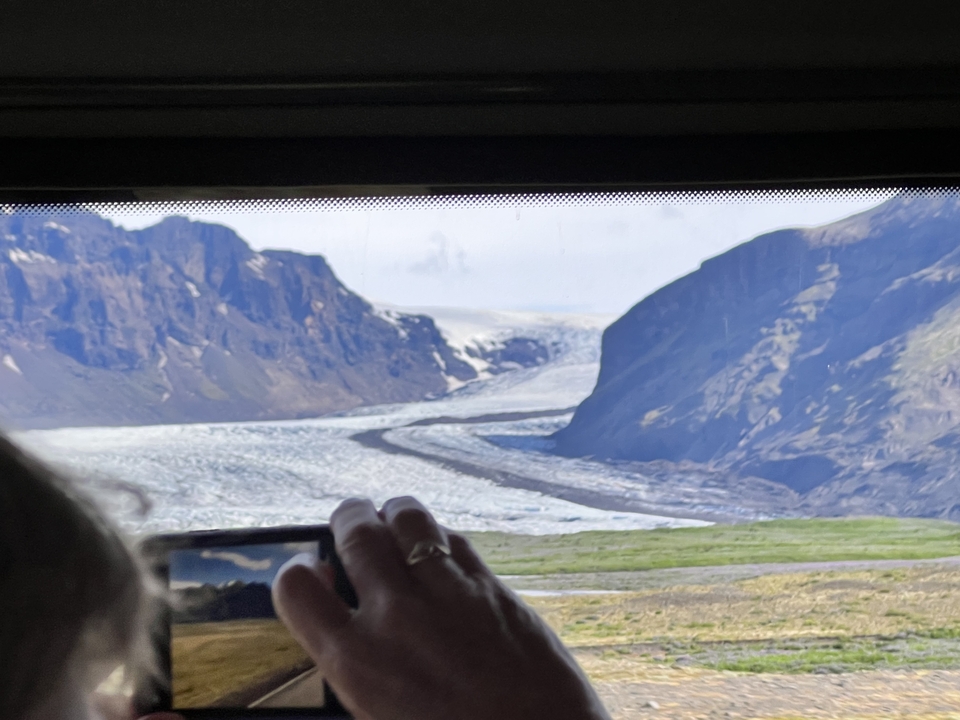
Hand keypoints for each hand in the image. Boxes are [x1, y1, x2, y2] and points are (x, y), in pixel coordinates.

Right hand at [273, 496, 610, 719]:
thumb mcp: (379, 712)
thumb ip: (355, 662)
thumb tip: (340, 616)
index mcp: (356, 662)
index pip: (296, 586)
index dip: (296, 572)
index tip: (310, 572)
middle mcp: (397, 617)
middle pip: (355, 531)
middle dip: (348, 517)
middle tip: (350, 520)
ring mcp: (449, 595)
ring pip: (408, 517)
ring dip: (393, 512)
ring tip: (392, 518)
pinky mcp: (493, 587)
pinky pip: (454, 538)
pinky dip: (438, 534)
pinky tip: (437, 546)